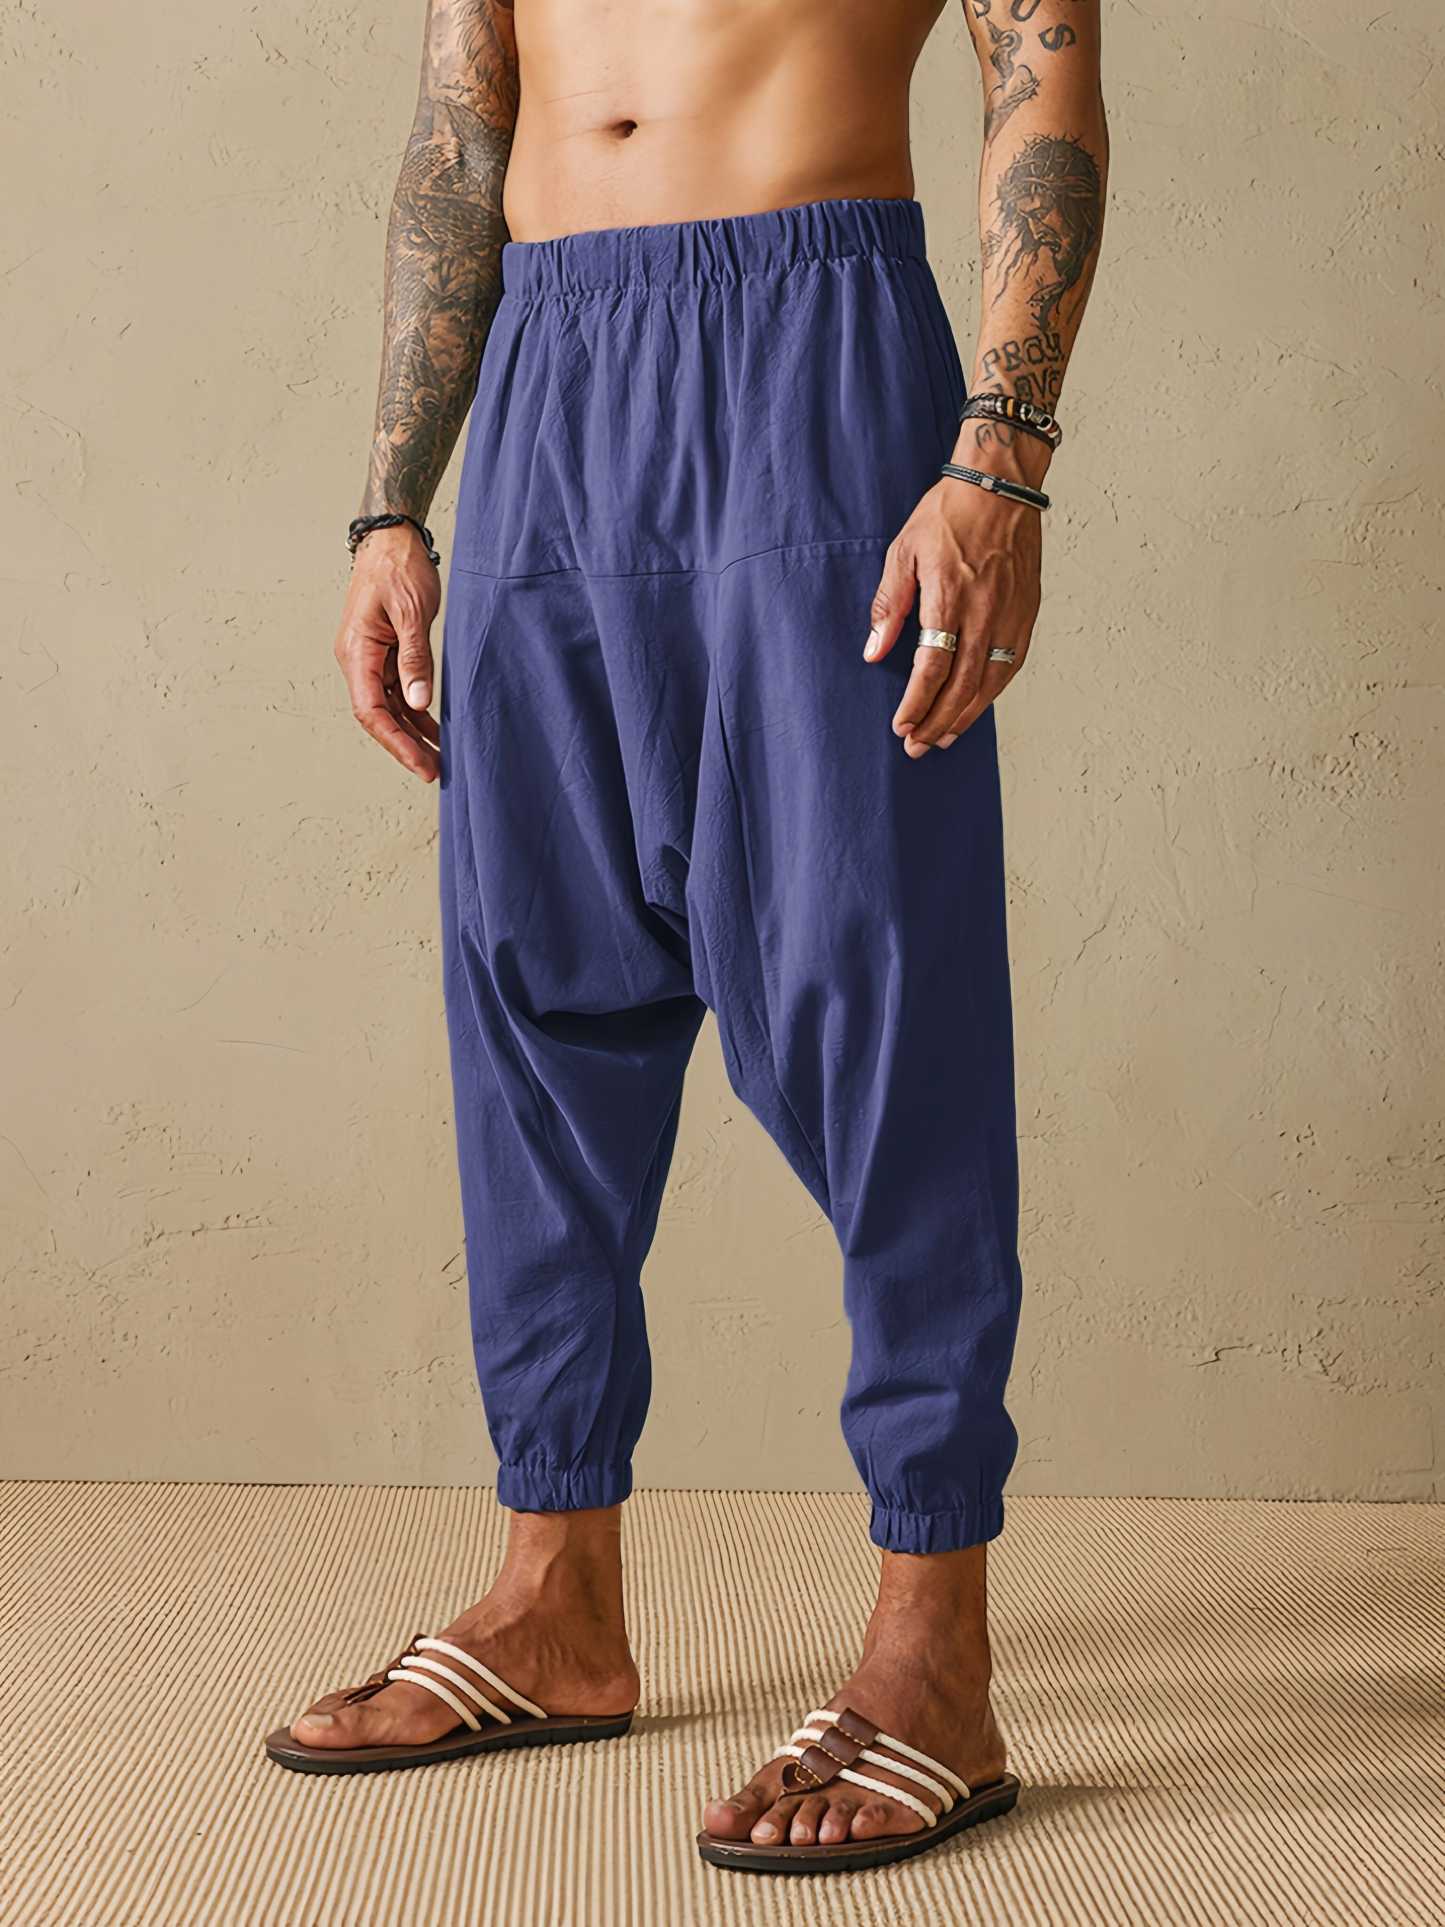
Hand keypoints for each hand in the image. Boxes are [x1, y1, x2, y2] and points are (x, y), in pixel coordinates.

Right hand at [333, 523, 441, 782]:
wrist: (392, 537)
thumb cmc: (398, 567)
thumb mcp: (411, 612)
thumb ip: (414, 659)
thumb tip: (417, 702)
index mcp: (357, 651)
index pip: (371, 711)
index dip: (395, 742)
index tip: (420, 764)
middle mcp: (358, 659)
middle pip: (378, 716)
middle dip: (405, 746)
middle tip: (435, 771)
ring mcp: (370, 657)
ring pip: (389, 707)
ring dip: (412, 733)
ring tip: (440, 757)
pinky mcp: (385, 652)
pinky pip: (398, 691)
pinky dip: (416, 711)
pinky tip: (435, 729)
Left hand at [863, 476, 1042, 756]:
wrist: (1000, 484)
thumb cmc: (947, 513)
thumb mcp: (903, 551)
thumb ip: (889, 605)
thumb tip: (874, 651)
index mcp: (950, 596)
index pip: (932, 667)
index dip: (916, 703)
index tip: (901, 726)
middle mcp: (985, 611)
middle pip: (962, 685)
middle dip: (937, 722)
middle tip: (917, 746)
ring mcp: (1011, 614)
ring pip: (991, 682)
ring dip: (966, 715)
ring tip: (944, 737)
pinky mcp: (1027, 612)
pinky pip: (1011, 664)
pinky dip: (993, 692)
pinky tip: (976, 705)